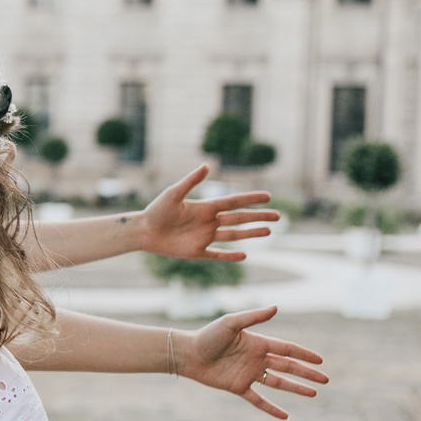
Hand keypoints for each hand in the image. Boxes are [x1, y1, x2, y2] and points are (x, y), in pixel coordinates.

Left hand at [134, 164, 279, 259]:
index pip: (233, 202)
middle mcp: (208, 222)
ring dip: (251, 234)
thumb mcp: (174, 193)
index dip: (251, 199)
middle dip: (259, 217)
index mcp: (205, 207)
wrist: (142, 231)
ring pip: (233, 235)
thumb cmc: (156, 210)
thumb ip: (191, 181)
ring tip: (269, 231)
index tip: (268, 196)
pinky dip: (230, 256)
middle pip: (239, 218)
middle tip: (278, 215)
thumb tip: (207, 165)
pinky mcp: (196, 252)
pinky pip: (217, 254)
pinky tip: (245, 255)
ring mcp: (204, 237)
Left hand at [179, 304, 326, 418]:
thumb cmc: (208, 335)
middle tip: (326, 380)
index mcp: (258, 342)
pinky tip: (285, 416)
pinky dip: (271, 408)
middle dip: (307, 373)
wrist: (188, 354)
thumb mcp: (231, 323)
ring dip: (296, 389)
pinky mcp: (238, 387)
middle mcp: (256, 359)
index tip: (320, 360)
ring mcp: (249, 374)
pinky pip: (258, 399)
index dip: (304, 355)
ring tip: (314, 394)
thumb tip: (276, 307)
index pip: (287, 349)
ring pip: (278, 383)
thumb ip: (254, 316)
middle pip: (288, 367)